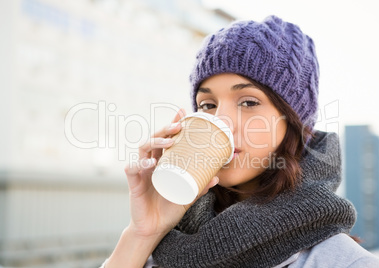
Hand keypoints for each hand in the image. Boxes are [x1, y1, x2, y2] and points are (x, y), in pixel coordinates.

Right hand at [124, 108, 218, 238]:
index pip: (166, 139)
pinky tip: (150, 162)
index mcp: (163, 163)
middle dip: (165, 129)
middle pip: (154, 139)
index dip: (172, 125)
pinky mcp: (133, 183)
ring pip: (143, 149)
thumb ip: (200, 187)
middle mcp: (151, 163)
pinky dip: (139, 163)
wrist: (154, 228)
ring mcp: (142, 172)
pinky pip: (132, 169)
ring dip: (155, 141)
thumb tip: (217, 177)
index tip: (182, 113)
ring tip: (169, 141)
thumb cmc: (169, 209)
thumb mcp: (188, 196)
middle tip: (178, 126)